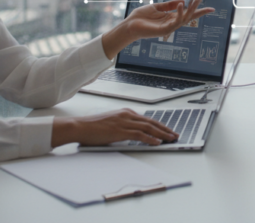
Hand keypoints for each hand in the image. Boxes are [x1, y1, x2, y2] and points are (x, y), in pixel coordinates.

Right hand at [52, 109, 177, 146]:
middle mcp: (127, 115)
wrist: (80, 126)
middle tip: (174, 134)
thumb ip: (122, 126)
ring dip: (162, 134)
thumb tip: (132, 133)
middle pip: (151, 122)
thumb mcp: (110, 123)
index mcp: (125, 112)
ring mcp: (124, 122)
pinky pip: (139, 134)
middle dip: (165, 128)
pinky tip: (157, 142)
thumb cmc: (92, 127)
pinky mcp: (120, 130)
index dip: (159, 125)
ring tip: (170, 139)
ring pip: (148, 127)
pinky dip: (150, 138)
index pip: (147, 119)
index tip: (167, 129)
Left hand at [102, 0, 214, 58]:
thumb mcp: (156, 6)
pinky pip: (175, 21)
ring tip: (195, 0)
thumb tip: (182, 1)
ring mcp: (168, 27)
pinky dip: (179, 13)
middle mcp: (171, 23)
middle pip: (189, 17)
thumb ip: (168, 4)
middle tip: (205, 2)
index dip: (197, 10)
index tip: (207, 5)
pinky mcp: (164, 30)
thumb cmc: (140, 17)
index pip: (186, 13)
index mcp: (170, 17)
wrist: (129, 25)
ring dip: (191, 10)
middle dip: (198, 10)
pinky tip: (182, 4)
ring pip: (184, 19)